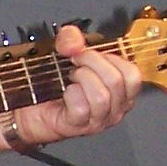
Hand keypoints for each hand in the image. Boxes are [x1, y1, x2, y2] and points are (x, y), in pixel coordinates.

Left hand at [6, 23, 139, 147]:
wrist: (34, 109)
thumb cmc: (58, 85)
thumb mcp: (68, 54)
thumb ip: (72, 40)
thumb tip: (74, 42)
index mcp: (121, 91)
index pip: (132, 74)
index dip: (112, 57)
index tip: (93, 53)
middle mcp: (115, 108)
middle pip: (116, 82)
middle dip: (92, 62)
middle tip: (77, 61)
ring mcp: (98, 120)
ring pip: (101, 97)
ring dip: (82, 79)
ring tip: (71, 77)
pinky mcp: (79, 126)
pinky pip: (81, 108)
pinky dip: (71, 94)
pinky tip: (66, 92)